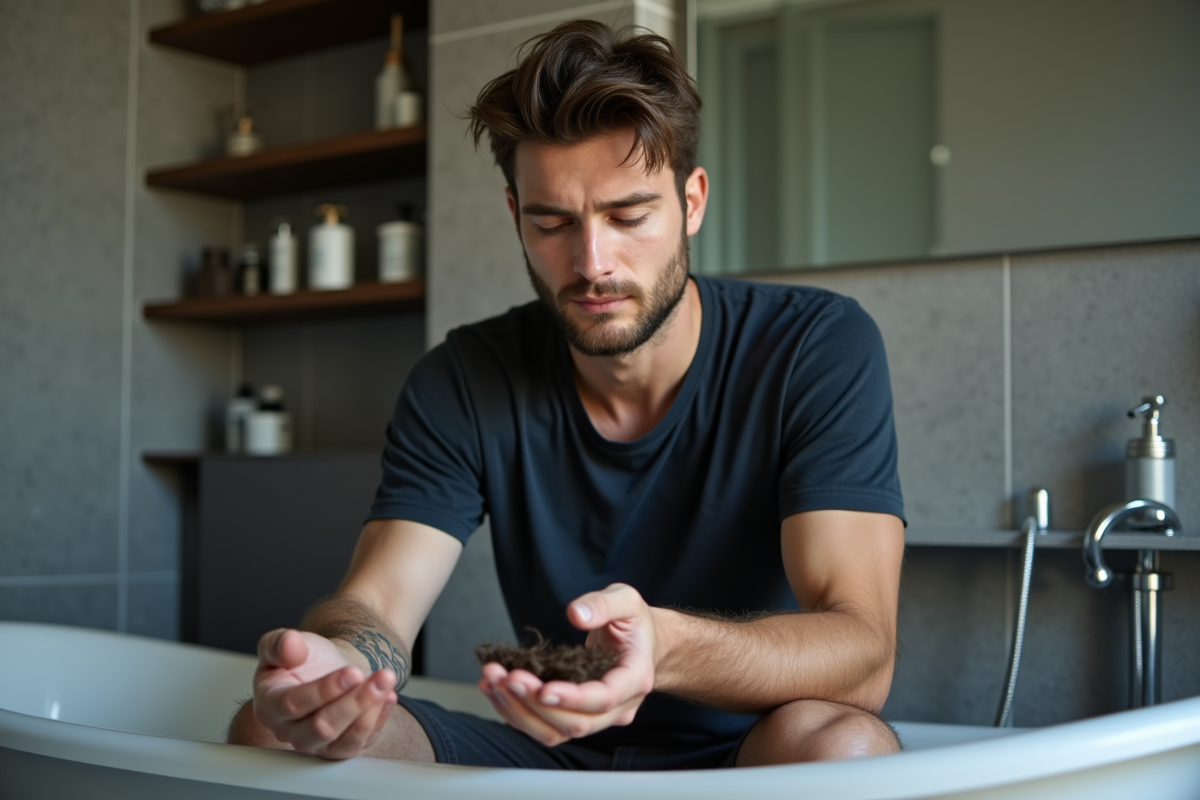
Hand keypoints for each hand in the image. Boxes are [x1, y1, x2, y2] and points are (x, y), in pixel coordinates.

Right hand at [253, 628, 397, 759]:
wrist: (329, 666)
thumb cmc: (305, 658)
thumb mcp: (286, 642)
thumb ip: (279, 643)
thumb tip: (290, 643)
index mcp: (270, 706)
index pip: (293, 705)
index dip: (324, 690)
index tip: (352, 672)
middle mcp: (289, 731)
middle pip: (321, 728)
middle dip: (354, 703)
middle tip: (380, 677)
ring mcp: (316, 743)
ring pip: (343, 742)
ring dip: (370, 712)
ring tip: (386, 682)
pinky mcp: (341, 747)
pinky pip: (361, 743)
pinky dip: (379, 721)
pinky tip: (389, 696)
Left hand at [478, 583, 657, 745]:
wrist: (641, 644)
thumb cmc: (635, 624)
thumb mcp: (626, 600)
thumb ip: (603, 604)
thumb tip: (576, 614)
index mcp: (635, 678)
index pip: (604, 698)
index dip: (573, 698)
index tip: (543, 688)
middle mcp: (618, 707)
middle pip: (576, 723)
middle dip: (536, 703)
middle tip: (507, 676)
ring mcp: (597, 717)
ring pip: (556, 731)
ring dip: (520, 711)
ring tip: (494, 680)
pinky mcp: (576, 717)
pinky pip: (544, 725)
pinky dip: (516, 710)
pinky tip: (495, 687)